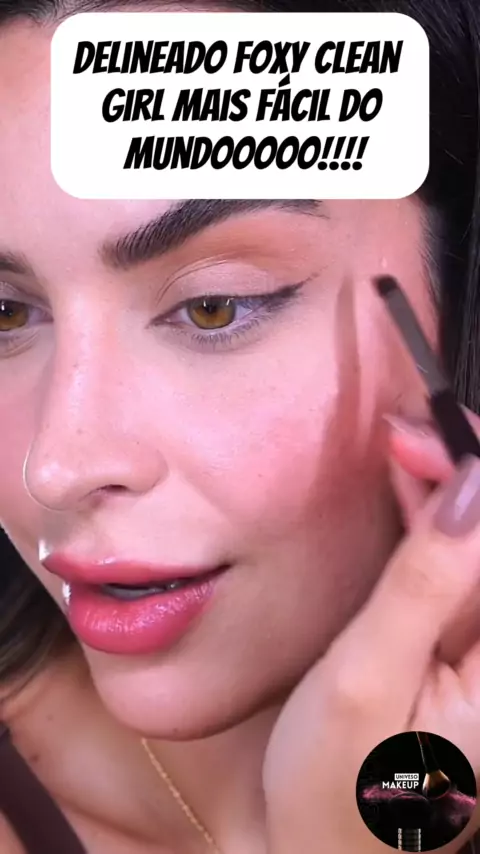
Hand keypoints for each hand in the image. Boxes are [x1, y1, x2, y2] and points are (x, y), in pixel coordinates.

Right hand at [263, 411, 479, 853]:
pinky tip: (411, 489)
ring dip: (448, 488)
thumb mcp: (369, 677)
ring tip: (401, 447)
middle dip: (461, 472)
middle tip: (401, 435)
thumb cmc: (340, 782)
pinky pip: (457, 565)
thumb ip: (424, 583)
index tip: (421, 440)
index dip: (475, 475)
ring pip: (474, 543)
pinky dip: (434, 520)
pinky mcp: (461, 641)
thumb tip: (471, 486)